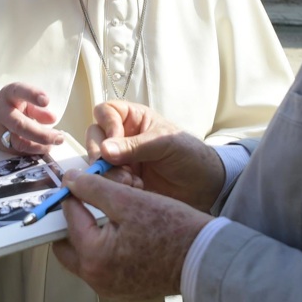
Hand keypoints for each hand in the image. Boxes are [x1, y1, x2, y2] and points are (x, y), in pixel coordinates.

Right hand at [0, 82, 61, 154]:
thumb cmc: (12, 106)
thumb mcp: (24, 100)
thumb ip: (38, 108)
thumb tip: (52, 119)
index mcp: (8, 95)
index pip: (19, 91)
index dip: (32, 95)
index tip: (46, 101)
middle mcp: (1, 112)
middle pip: (20, 125)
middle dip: (42, 134)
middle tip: (59, 138)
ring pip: (19, 143)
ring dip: (40, 146)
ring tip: (52, 144)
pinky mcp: (0, 146)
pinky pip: (19, 153)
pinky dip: (33, 152)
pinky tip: (43, 148)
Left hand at [52, 170, 209, 299]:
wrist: (205, 257)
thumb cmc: (172, 228)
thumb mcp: (129, 200)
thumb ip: (94, 188)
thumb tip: (70, 180)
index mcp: (93, 257)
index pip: (68, 217)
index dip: (72, 194)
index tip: (78, 181)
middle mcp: (97, 279)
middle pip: (66, 245)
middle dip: (70, 221)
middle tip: (82, 201)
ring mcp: (111, 288)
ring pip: (84, 257)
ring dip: (86, 236)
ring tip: (102, 214)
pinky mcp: (125, 289)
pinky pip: (103, 267)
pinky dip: (103, 249)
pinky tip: (118, 232)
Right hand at [87, 101, 224, 211]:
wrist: (206, 187)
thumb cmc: (191, 155)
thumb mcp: (164, 144)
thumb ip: (134, 146)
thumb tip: (104, 150)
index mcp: (134, 119)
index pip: (106, 112)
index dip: (106, 124)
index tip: (114, 141)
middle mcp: (123, 137)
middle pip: (95, 137)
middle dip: (101, 154)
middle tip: (116, 168)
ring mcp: (121, 159)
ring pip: (97, 161)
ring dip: (109, 173)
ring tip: (131, 182)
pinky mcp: (122, 180)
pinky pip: (106, 181)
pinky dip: (114, 186)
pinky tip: (133, 190)